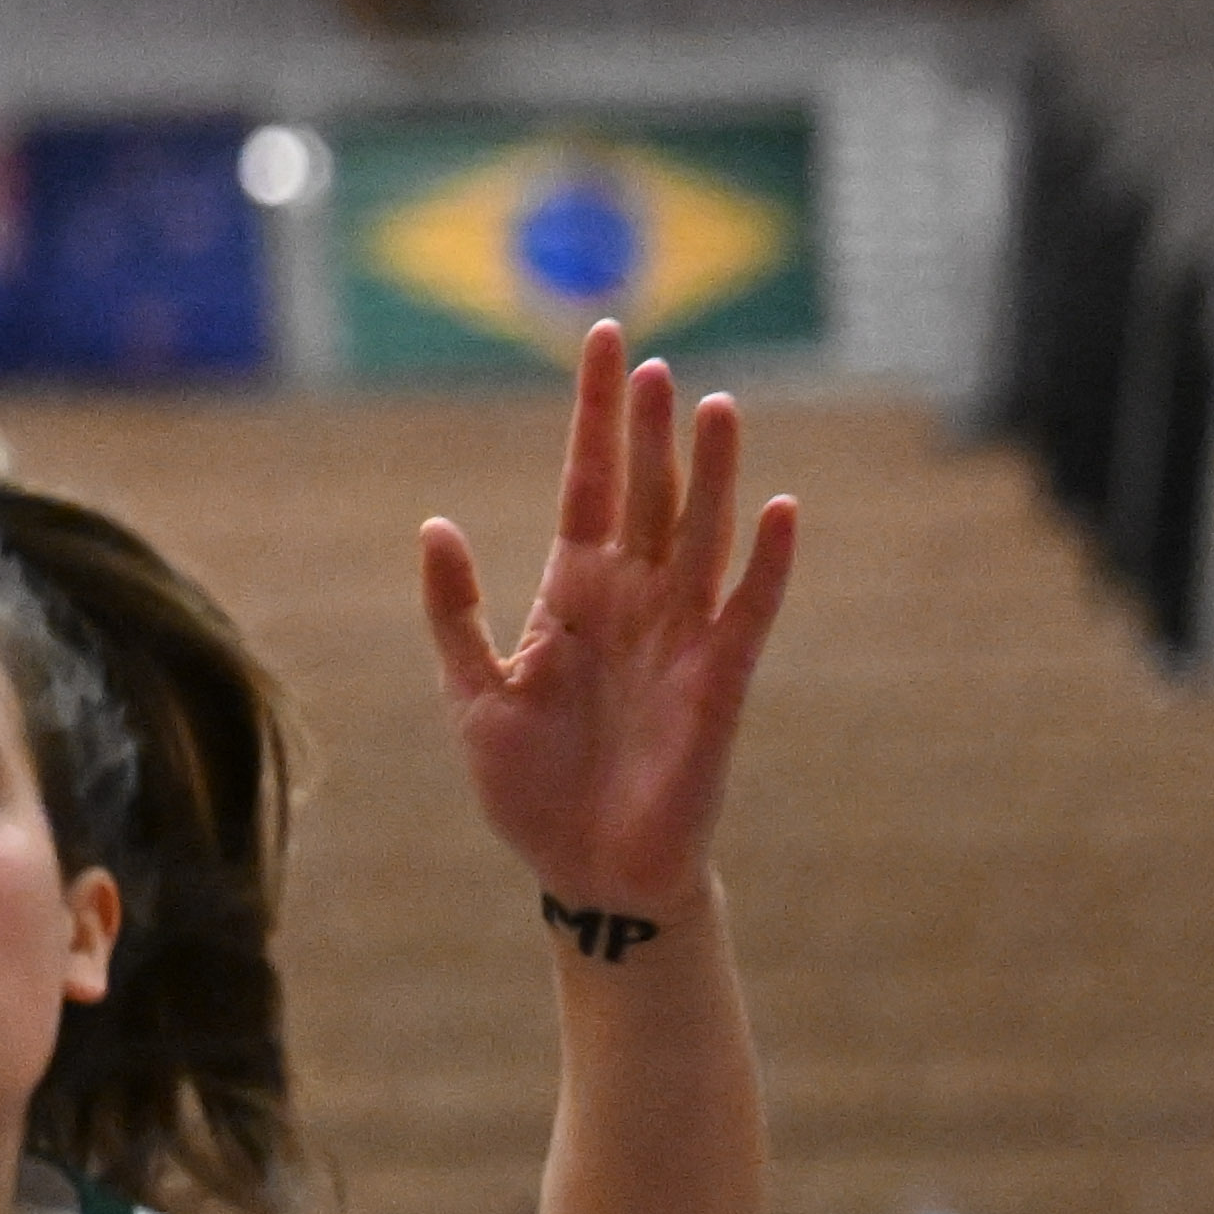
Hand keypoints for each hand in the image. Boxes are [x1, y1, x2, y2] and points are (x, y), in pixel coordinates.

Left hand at [422, 327, 796, 936]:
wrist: (585, 872)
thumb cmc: (530, 788)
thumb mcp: (473, 693)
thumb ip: (455, 610)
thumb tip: (434, 524)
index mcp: (573, 593)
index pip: (588, 481)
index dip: (596, 415)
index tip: (604, 341)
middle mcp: (633, 598)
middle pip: (646, 492)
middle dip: (648, 428)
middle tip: (650, 361)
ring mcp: (681, 633)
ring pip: (701, 532)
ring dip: (711, 471)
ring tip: (715, 403)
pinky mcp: (719, 680)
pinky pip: (749, 608)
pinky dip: (767, 561)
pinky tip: (778, 507)